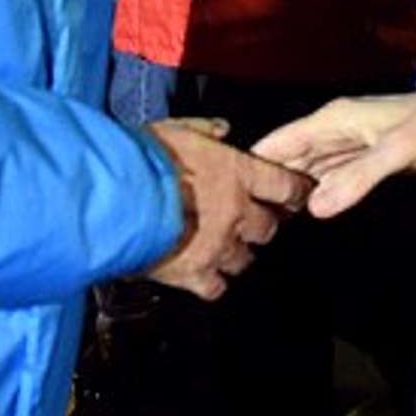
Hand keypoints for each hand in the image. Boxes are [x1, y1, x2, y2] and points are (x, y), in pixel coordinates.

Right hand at [141, 117, 313, 299]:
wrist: (118, 197)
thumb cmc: (146, 158)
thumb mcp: (177, 128)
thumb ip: (205, 129)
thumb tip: (222, 130)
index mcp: (237, 174)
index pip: (285, 186)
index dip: (295, 192)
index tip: (297, 195)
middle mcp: (236, 213)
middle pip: (268, 228)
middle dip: (261, 225)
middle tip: (251, 221)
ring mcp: (218, 247)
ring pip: (245, 259)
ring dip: (236, 253)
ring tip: (221, 247)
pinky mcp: (194, 274)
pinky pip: (216, 287)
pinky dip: (211, 282)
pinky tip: (202, 274)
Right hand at [251, 86, 415, 218]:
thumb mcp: (397, 153)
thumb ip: (357, 178)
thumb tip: (314, 209)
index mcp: (332, 121)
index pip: (278, 143)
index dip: (250, 163)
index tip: (225, 193)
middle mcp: (332, 132)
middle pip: (286, 160)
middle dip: (264, 184)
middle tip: (238, 221)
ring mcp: (346, 147)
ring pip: (305, 171)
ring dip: (287, 192)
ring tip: (261, 223)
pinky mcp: (362, 161)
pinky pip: (328, 179)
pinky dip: (314, 194)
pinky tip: (303, 213)